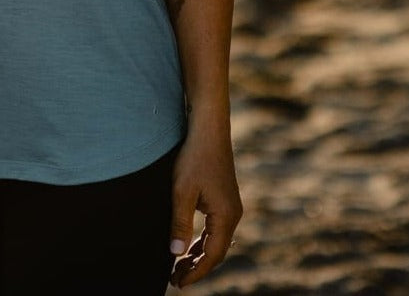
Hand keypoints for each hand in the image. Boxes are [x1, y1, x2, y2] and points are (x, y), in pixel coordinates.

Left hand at [168, 120, 241, 286]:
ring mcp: (230, 206)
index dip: (195, 272)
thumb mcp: (182, 191)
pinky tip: (189, 243)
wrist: (208, 128)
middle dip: (197, 267)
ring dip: (199, 254)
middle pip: (216, 251)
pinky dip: (203, 239)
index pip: (212, 255)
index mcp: (226, 217)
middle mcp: (233, 214)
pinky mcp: (224, 198)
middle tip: (175, 279)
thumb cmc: (194, 157)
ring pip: (216, 240)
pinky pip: (215, 228)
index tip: (178, 282)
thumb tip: (176, 254)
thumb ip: (180, 223)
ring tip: (179, 266)